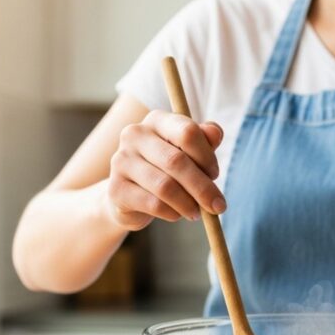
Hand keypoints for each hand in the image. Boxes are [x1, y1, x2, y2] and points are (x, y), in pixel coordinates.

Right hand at [105, 110, 225, 230]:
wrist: (130, 195)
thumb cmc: (166, 169)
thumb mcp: (188, 152)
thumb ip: (204, 140)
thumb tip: (215, 132)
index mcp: (157, 120)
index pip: (188, 132)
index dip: (207, 157)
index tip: (215, 175)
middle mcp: (135, 134)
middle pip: (177, 161)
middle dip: (203, 187)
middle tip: (218, 206)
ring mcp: (121, 160)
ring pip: (165, 186)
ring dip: (188, 203)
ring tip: (197, 212)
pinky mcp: (116, 188)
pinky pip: (153, 204)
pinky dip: (172, 212)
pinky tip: (177, 214)